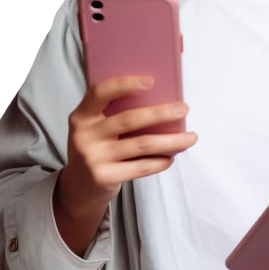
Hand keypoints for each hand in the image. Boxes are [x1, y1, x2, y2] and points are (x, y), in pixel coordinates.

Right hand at [61, 75, 197, 215]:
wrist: (78, 188)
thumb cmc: (96, 148)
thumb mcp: (94, 128)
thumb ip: (114, 114)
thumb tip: (159, 100)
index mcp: (82, 116)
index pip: (100, 92)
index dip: (125, 84)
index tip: (151, 81)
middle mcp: (84, 135)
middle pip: (128, 119)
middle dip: (160, 113)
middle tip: (183, 109)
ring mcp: (93, 157)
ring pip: (141, 144)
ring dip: (170, 140)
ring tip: (190, 138)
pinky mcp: (104, 177)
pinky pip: (140, 167)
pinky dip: (159, 161)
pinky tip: (171, 157)